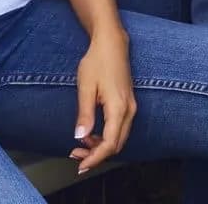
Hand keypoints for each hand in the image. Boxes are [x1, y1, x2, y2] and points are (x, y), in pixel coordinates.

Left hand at [70, 27, 134, 174]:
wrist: (112, 43)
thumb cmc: (97, 61)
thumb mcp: (86, 87)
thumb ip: (85, 114)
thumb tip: (80, 137)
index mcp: (119, 109)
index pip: (109, 144)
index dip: (95, 158)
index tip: (81, 165)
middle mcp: (129, 111)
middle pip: (116, 145)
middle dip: (97, 155)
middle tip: (76, 155)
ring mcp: (131, 108)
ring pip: (119, 138)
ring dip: (101, 146)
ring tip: (81, 144)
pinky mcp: (128, 104)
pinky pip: (120, 129)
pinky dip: (106, 136)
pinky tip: (92, 133)